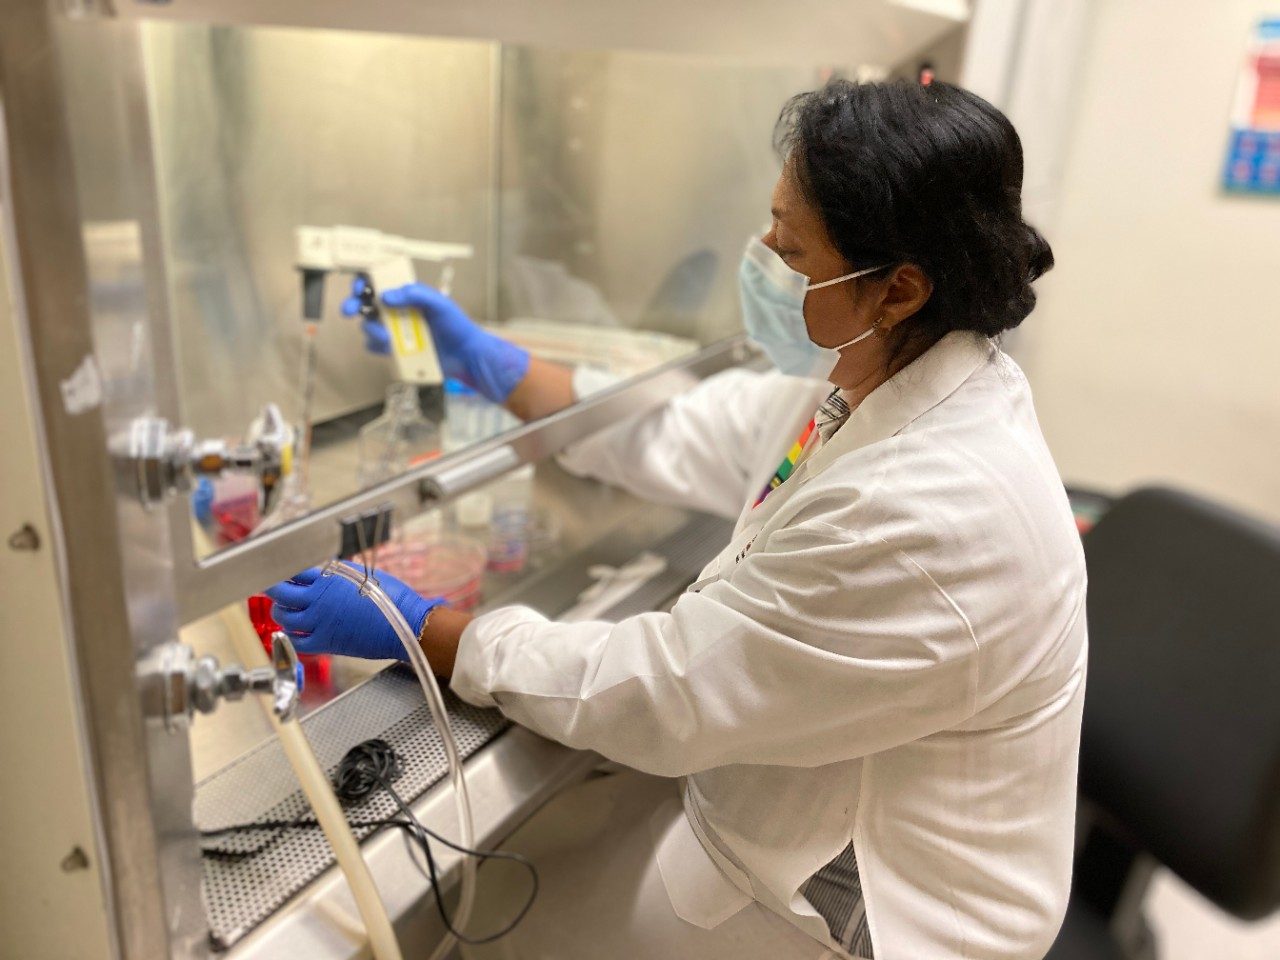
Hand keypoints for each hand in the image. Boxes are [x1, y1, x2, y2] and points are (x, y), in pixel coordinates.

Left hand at [265, 564, 443, 660]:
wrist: (405, 624)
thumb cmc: (392, 598)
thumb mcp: (362, 574)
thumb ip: (337, 572)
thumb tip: (321, 571)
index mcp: (329, 579)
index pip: (294, 571)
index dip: (282, 570)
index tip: (277, 570)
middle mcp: (319, 600)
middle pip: (282, 593)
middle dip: (272, 588)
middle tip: (269, 586)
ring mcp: (320, 623)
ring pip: (285, 617)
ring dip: (280, 611)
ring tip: (282, 607)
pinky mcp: (326, 642)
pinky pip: (297, 640)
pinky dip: (291, 634)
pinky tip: (293, 629)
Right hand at [342, 277, 529, 403]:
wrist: (465, 357)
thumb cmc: (457, 326)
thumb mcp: (440, 304)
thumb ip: (415, 294)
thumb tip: (387, 295)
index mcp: (407, 294)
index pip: (379, 281)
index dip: (364, 280)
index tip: (358, 285)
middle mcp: (397, 310)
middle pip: (365, 303)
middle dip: (352, 304)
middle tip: (348, 310)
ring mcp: (394, 330)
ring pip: (368, 326)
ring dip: (370, 329)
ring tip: (387, 336)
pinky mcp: (394, 349)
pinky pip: (375, 346)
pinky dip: (378, 346)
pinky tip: (391, 347)